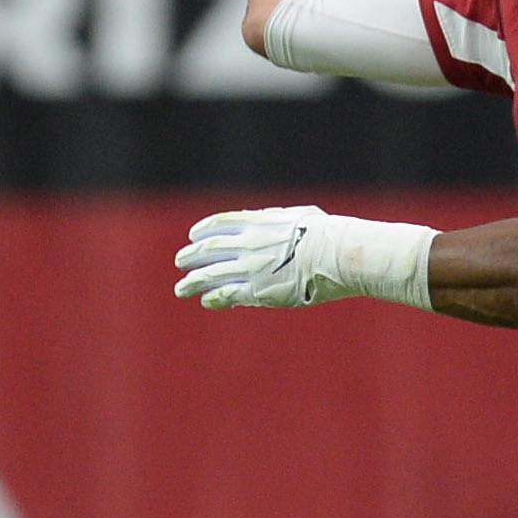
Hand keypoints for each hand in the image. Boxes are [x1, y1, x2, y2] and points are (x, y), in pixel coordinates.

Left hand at [174, 206, 338, 308]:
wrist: (337, 254)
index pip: (220, 224)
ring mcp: (250, 268)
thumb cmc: (329, 234)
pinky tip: (206, 301)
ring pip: (210, 274)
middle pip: (209, 249)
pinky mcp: (259, 290)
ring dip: (192, 282)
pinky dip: (214, 298)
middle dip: (191, 256)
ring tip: (181, 288)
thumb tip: (277, 219)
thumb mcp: (301, 216)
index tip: (193, 235)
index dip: (204, 230)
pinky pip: (228, 294)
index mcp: (257, 223)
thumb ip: (281, 219)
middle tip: (181, 262)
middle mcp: (247, 244)